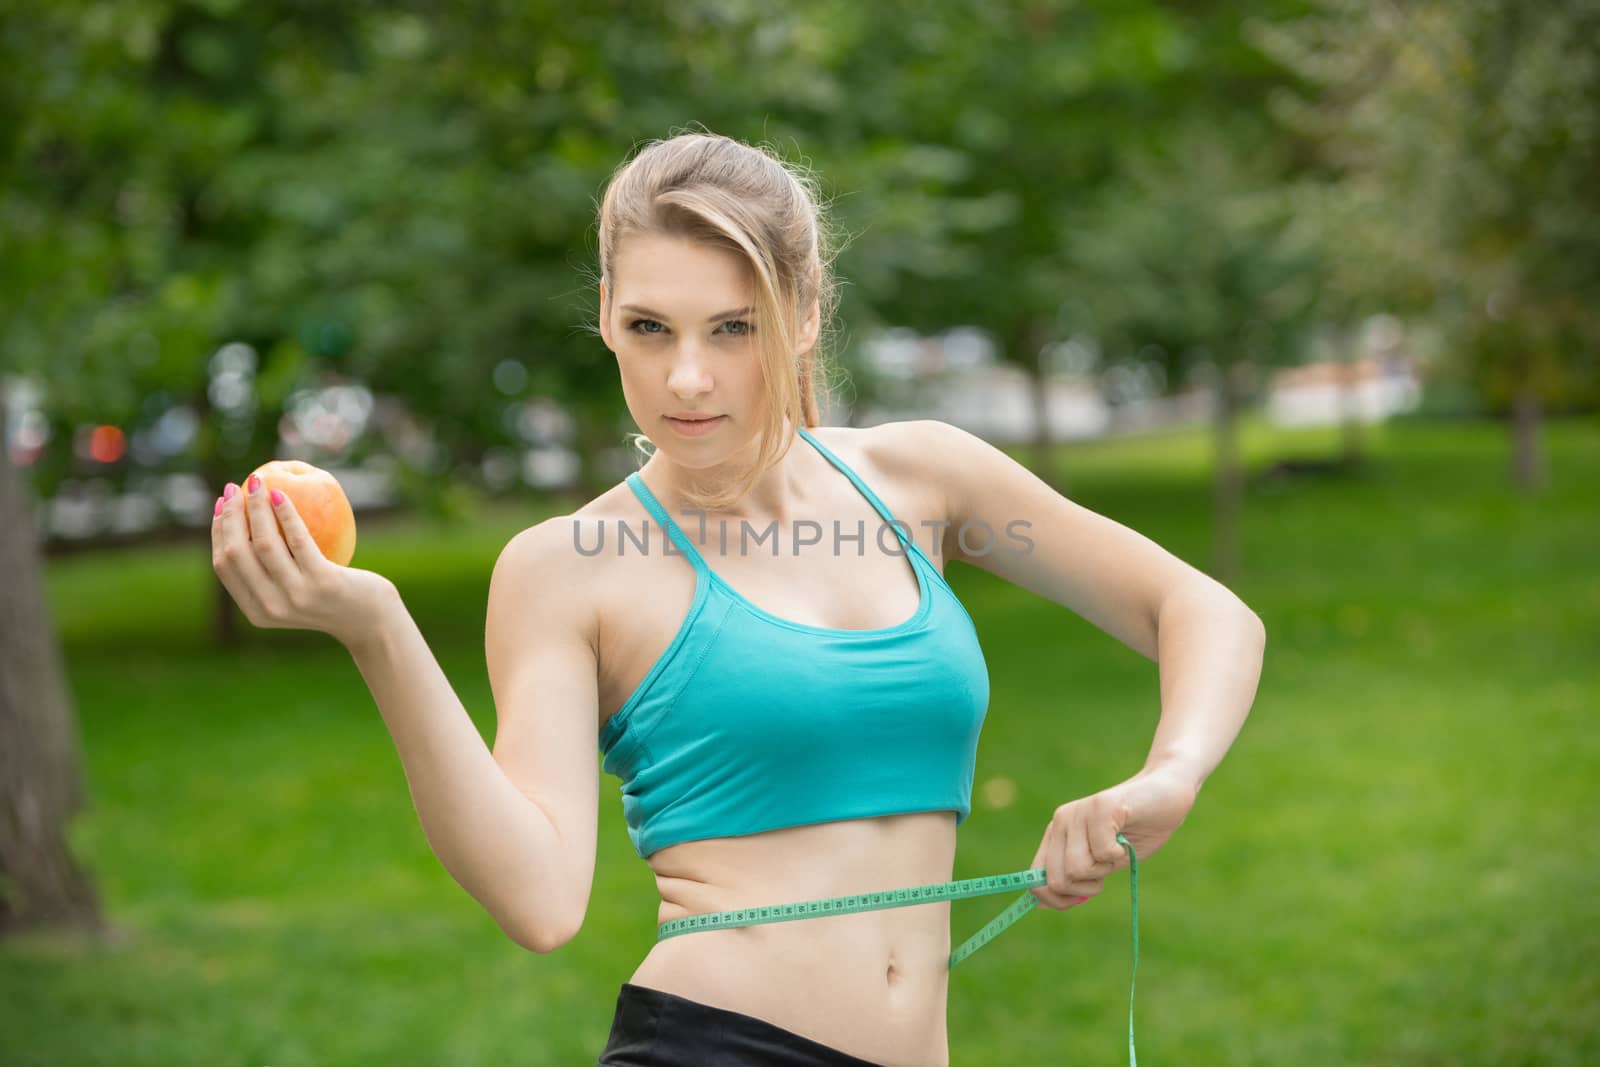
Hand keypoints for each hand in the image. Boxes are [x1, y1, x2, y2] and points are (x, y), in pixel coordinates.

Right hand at [211, 475, 397, 647]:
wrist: (371, 620)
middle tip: (233, 488)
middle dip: (229, 516)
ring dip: (255, 507)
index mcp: (257, 612)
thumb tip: (243, 524)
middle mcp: (271, 607)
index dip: (218, 532)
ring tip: (258, 481)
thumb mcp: (293, 593)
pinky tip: (280, 493)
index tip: (221, 505)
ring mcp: (296, 596)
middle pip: (236, 554)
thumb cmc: (330, 597)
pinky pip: (298, 539)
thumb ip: (269, 573)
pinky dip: (286, 513)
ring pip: (264, 543)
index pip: (224, 567)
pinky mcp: (323, 581)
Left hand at [1027, 762, 1197, 909]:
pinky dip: (1120, 855)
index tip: (1077, 900)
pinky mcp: (1101, 807)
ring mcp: (1079, 812)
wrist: (1166, 796)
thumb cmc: (1136, 831)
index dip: (1053, 899)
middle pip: (1057, 879)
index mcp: (1056, 834)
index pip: (1035, 877)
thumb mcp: (1101, 862)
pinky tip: (1126, 839)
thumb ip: (1074, 878)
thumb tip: (1043, 906)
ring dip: (1103, 870)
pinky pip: (1102, 852)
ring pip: (1077, 868)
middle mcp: (1061, 821)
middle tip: (1104, 868)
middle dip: (1084, 888)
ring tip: (1116, 849)